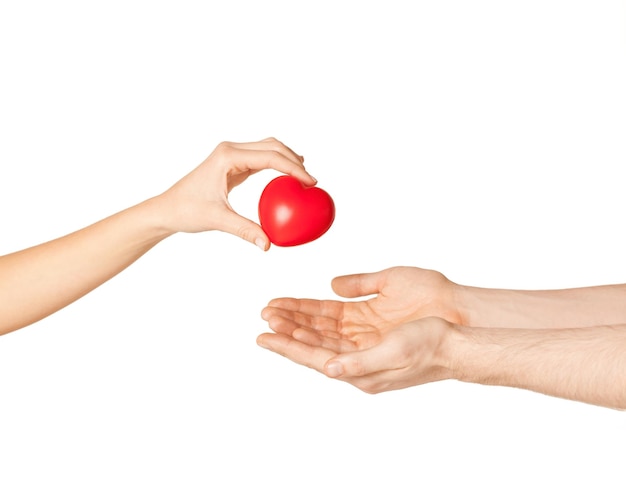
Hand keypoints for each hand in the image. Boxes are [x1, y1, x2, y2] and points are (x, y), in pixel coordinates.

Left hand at [157, 137, 315, 248]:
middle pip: (272, 146)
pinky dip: (278, 165)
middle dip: (294, 160)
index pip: (269, 156)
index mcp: (227, 156)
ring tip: (305, 177)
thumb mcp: (218, 220)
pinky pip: (261, 159)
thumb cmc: (187, 211)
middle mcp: (230, 150)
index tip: (310, 182)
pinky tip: (290, 176)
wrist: (167, 208)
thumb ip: (245, 230)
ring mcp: (231, 154)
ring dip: (288, 159)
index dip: (293, 168)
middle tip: (312, 181)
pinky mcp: (233, 163)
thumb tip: (268, 245)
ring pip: (268, 148)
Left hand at [258, 266, 461, 389]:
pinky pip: (337, 327)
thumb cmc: (430, 348)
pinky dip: (319, 319)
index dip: (287, 346)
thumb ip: (360, 363)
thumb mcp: (394, 354)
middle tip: (265, 316)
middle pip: (313, 344)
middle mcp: (356, 362)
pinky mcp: (370, 337)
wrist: (457, 342)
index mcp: (360, 371)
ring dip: (300, 323)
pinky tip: (307, 315)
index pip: (313, 356)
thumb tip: (329, 368)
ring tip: (277, 313)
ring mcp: (362, 349)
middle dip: (288, 330)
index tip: (262, 337)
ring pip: (322, 334)